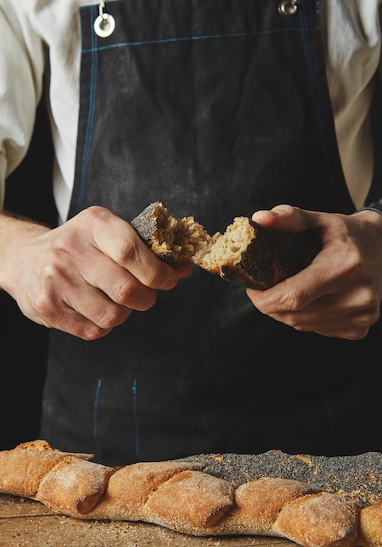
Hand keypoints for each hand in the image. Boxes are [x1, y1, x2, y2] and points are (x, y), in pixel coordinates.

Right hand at [0, 206, 190, 339]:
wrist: (23, 258)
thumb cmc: (79, 246)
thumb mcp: (107, 233)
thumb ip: (146, 249)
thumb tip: (184, 267)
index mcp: (93, 224)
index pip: (132, 251)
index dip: (158, 272)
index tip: (168, 280)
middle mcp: (71, 250)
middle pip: (127, 289)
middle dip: (147, 298)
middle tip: (145, 295)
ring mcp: (56, 280)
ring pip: (113, 315)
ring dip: (124, 313)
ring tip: (115, 300)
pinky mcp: (47, 308)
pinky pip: (93, 330)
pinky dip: (104, 325)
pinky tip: (95, 309)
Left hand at [246, 204, 381, 339]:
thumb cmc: (346, 234)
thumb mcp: (319, 219)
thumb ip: (288, 217)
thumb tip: (259, 219)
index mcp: (345, 266)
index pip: (293, 296)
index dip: (264, 298)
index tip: (251, 287)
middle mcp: (357, 295)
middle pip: (294, 315)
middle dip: (271, 305)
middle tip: (263, 289)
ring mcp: (361, 316)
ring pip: (303, 325)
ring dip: (287, 313)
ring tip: (286, 291)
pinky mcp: (360, 328)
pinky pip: (317, 330)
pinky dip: (305, 319)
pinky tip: (309, 301)